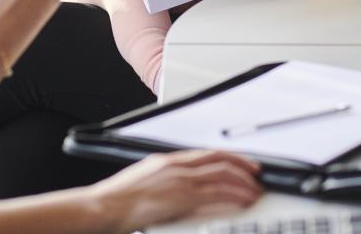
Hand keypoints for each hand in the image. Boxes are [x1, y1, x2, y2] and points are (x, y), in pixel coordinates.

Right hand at [91, 150, 261, 230]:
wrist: (103, 206)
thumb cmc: (118, 200)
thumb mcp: (145, 182)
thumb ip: (165, 182)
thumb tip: (180, 191)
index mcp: (167, 161)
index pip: (206, 154)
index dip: (229, 157)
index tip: (243, 163)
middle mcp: (176, 166)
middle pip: (218, 160)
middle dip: (242, 165)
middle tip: (257, 175)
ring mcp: (179, 181)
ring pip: (221, 175)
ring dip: (242, 183)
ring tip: (255, 192)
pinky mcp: (181, 198)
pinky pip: (215, 194)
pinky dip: (234, 196)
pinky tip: (243, 202)